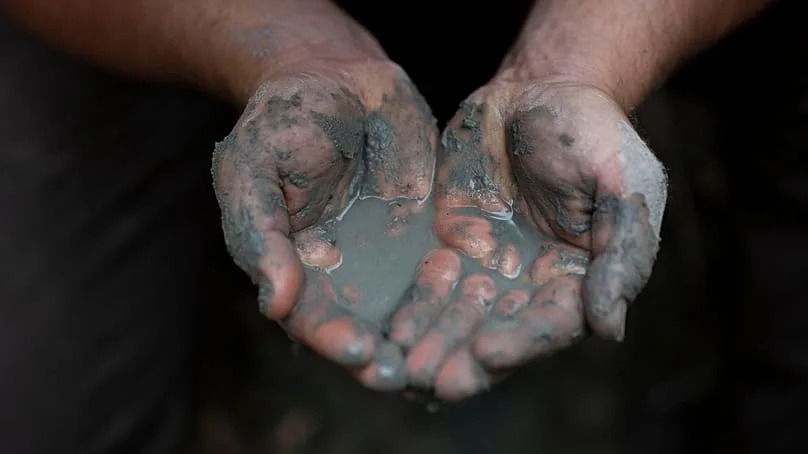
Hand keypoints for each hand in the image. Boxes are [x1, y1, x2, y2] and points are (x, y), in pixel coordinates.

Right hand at [212, 58, 436, 389]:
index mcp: (296, 270)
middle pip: (364, 328)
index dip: (332, 336)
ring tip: (449, 358)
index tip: (358, 351)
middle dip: (384, 354)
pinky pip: (447, 272)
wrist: (338, 78)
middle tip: (407, 374)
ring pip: (410, 311)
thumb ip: (259, 234)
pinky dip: (462, 294)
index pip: (312, 318)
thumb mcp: (251, 170)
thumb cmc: (282, 122)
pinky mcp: (429, 237)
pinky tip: (481, 305)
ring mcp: (389, 259)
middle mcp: (344, 276)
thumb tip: (274, 301)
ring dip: (427, 337)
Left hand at [391, 79, 666, 399]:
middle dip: (464, 359)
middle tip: (430, 379)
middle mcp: (531, 287)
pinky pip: (427, 284)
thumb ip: (622, 252)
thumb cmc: (594, 134)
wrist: (540, 90)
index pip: (551, 326)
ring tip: (398, 364)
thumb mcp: (625, 183)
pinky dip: (410, 308)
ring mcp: (488, 269)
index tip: (487, 352)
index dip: (521, 343)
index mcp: (578, 281)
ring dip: (430, 343)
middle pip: (497, 334)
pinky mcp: (450, 247)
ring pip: (457, 318)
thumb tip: (609, 328)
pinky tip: (385, 329)